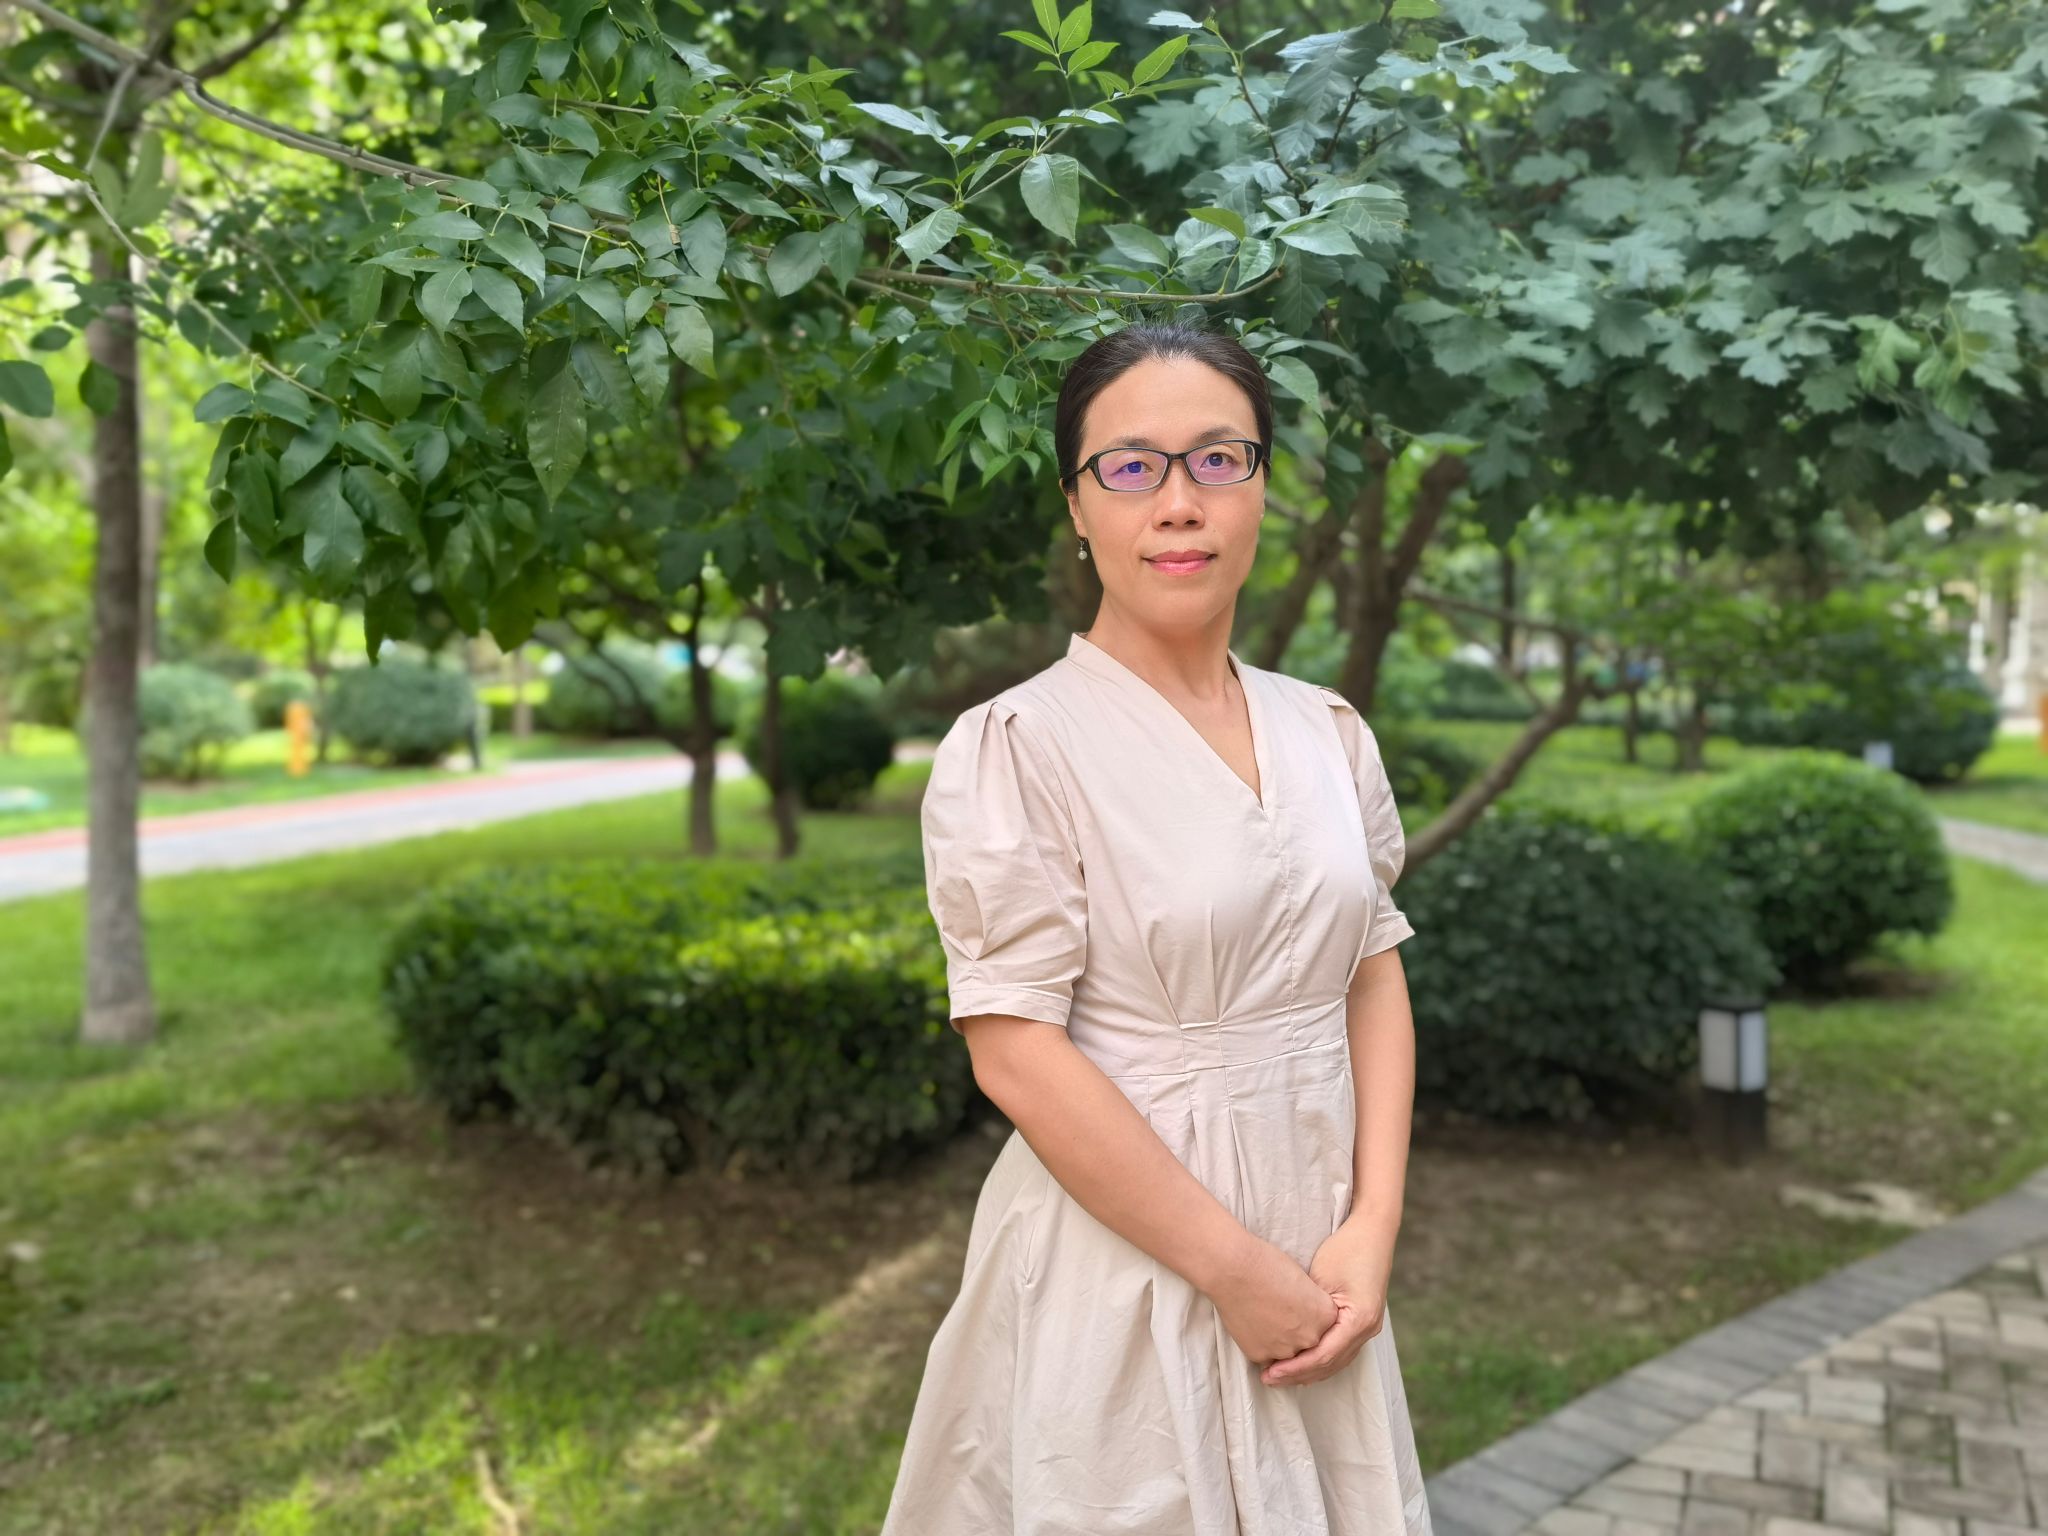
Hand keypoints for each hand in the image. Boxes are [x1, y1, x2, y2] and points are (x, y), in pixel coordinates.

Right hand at [1205, 1234, 1338, 1369]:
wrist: (1234, 1269)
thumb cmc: (1267, 1265)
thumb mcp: (1303, 1280)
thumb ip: (1310, 1305)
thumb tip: (1305, 1314)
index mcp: (1325, 1316)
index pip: (1323, 1325)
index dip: (1308, 1314)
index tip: (1297, 1304)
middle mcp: (1310, 1338)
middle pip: (1307, 1341)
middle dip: (1296, 1331)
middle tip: (1280, 1312)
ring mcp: (1286, 1350)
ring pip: (1287, 1353)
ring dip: (1279, 1341)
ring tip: (1264, 1317)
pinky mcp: (1261, 1355)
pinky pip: (1265, 1355)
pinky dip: (1260, 1343)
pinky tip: (1252, 1323)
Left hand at [1259, 1218, 1391, 1387]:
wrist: (1373, 1231)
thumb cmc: (1345, 1248)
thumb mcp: (1321, 1278)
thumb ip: (1308, 1311)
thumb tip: (1285, 1338)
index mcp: (1360, 1320)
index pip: (1323, 1355)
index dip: (1294, 1367)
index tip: (1269, 1372)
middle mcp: (1368, 1329)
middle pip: (1330, 1364)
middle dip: (1298, 1374)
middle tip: (1268, 1379)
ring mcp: (1369, 1327)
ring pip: (1337, 1362)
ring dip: (1309, 1372)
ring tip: (1280, 1376)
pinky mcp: (1363, 1321)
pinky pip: (1341, 1350)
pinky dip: (1320, 1361)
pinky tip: (1300, 1365)